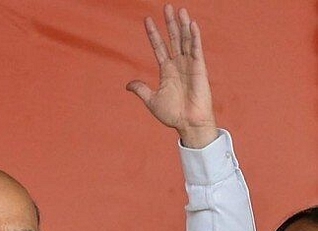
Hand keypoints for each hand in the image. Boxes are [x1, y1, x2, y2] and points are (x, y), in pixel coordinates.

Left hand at [126, 4, 217, 147]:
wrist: (188, 123)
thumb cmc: (173, 114)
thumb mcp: (152, 100)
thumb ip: (141, 89)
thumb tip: (128, 84)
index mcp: (166, 71)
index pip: (159, 47)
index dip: (153, 34)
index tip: (147, 20)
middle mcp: (178, 65)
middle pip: (173, 39)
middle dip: (169, 23)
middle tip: (166, 6)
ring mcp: (189, 65)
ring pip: (185, 40)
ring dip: (182, 25)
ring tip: (179, 10)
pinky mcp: (199, 68)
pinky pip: (196, 49)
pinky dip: (194, 37)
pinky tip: (191, 25)